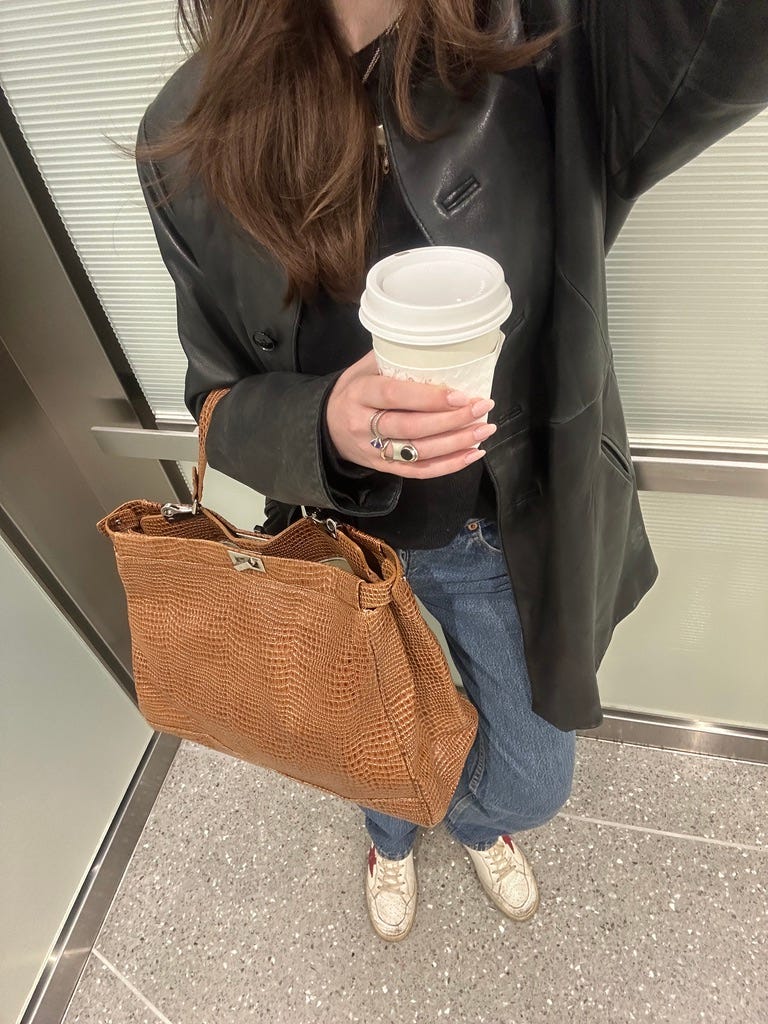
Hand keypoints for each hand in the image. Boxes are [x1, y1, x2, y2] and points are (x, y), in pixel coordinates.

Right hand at [325, 350, 496, 478]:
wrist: (325, 428)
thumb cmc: (353, 391)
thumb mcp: (362, 369)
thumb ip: (392, 358)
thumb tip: (435, 343)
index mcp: (359, 394)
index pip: (395, 396)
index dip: (429, 398)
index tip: (460, 394)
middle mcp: (364, 425)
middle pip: (411, 427)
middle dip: (451, 420)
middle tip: (481, 408)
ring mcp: (374, 451)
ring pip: (419, 452)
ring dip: (456, 443)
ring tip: (485, 429)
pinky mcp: (384, 468)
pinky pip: (419, 472)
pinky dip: (449, 465)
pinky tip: (473, 453)